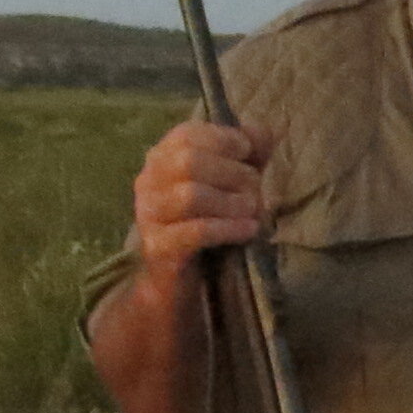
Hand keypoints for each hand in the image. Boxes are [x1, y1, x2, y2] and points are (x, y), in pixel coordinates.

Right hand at [131, 119, 274, 277]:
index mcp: (161, 157)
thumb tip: (264, 133)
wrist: (174, 278)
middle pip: (189, 162)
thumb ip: (247, 153)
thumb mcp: (230, 181)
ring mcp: (149, 214)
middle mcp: (148, 181)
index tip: (248, 153)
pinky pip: (196, 232)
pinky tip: (248, 229)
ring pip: (191, 196)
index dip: (222, 139)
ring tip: (253, 210)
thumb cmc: (205, 221)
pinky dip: (228, 228)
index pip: (186, 135)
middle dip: (232, 173)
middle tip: (255, 189)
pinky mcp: (159, 247)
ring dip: (231, 202)